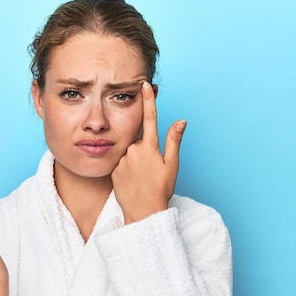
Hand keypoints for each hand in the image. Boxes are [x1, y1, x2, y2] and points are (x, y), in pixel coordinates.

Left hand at [111, 81, 186, 223]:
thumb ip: (174, 140)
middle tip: (151, 170)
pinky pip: (122, 163)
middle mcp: (134, 150)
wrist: (143, 212)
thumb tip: (181, 121)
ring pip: (131, 153)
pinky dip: (128, 169)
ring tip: (142, 177)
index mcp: (150, 147)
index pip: (150, 118)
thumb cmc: (161, 190)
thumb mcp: (172, 165)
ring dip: (137, 161)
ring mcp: (122, 159)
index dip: (148, 100)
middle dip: (146, 150)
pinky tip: (133, 181)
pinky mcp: (114, 169)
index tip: (144, 84)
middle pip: (140, 141)